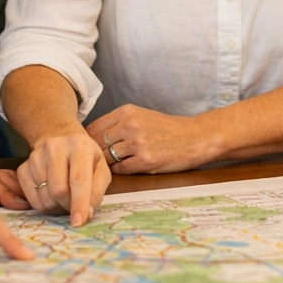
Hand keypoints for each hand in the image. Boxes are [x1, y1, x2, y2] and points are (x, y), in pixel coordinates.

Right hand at [16, 127, 111, 225]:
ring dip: (57, 207)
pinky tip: (52, 195)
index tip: (79, 222)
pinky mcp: (22, 168)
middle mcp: (54, 147)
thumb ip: (97, 190)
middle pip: (58, 190)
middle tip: (75, 205)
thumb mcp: (100, 169)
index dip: (79, 203)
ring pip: (45, 198)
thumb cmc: (85, 158)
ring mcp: (35, 157)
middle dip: (68, 206)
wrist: (61, 140)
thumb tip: (87, 212)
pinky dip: (44, 205)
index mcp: (79, 145)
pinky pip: (32, 200)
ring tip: (65, 197)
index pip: (78, 179)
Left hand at [86, 104, 217, 174]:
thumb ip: (118, 123)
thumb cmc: (167, 129)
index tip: (89, 149)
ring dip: (108, 164)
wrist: (194, 138)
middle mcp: (130, 125)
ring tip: (112, 165)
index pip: (93, 128)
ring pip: (107, 158)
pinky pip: (120, 169)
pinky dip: (120, 171)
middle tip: (96, 161)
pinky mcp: (145, 160)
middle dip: (95, 154)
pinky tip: (127, 167)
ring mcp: (137, 143)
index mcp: (127, 112)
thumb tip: (90, 137)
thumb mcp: (141, 116)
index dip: (88, 141)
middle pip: (97, 144)